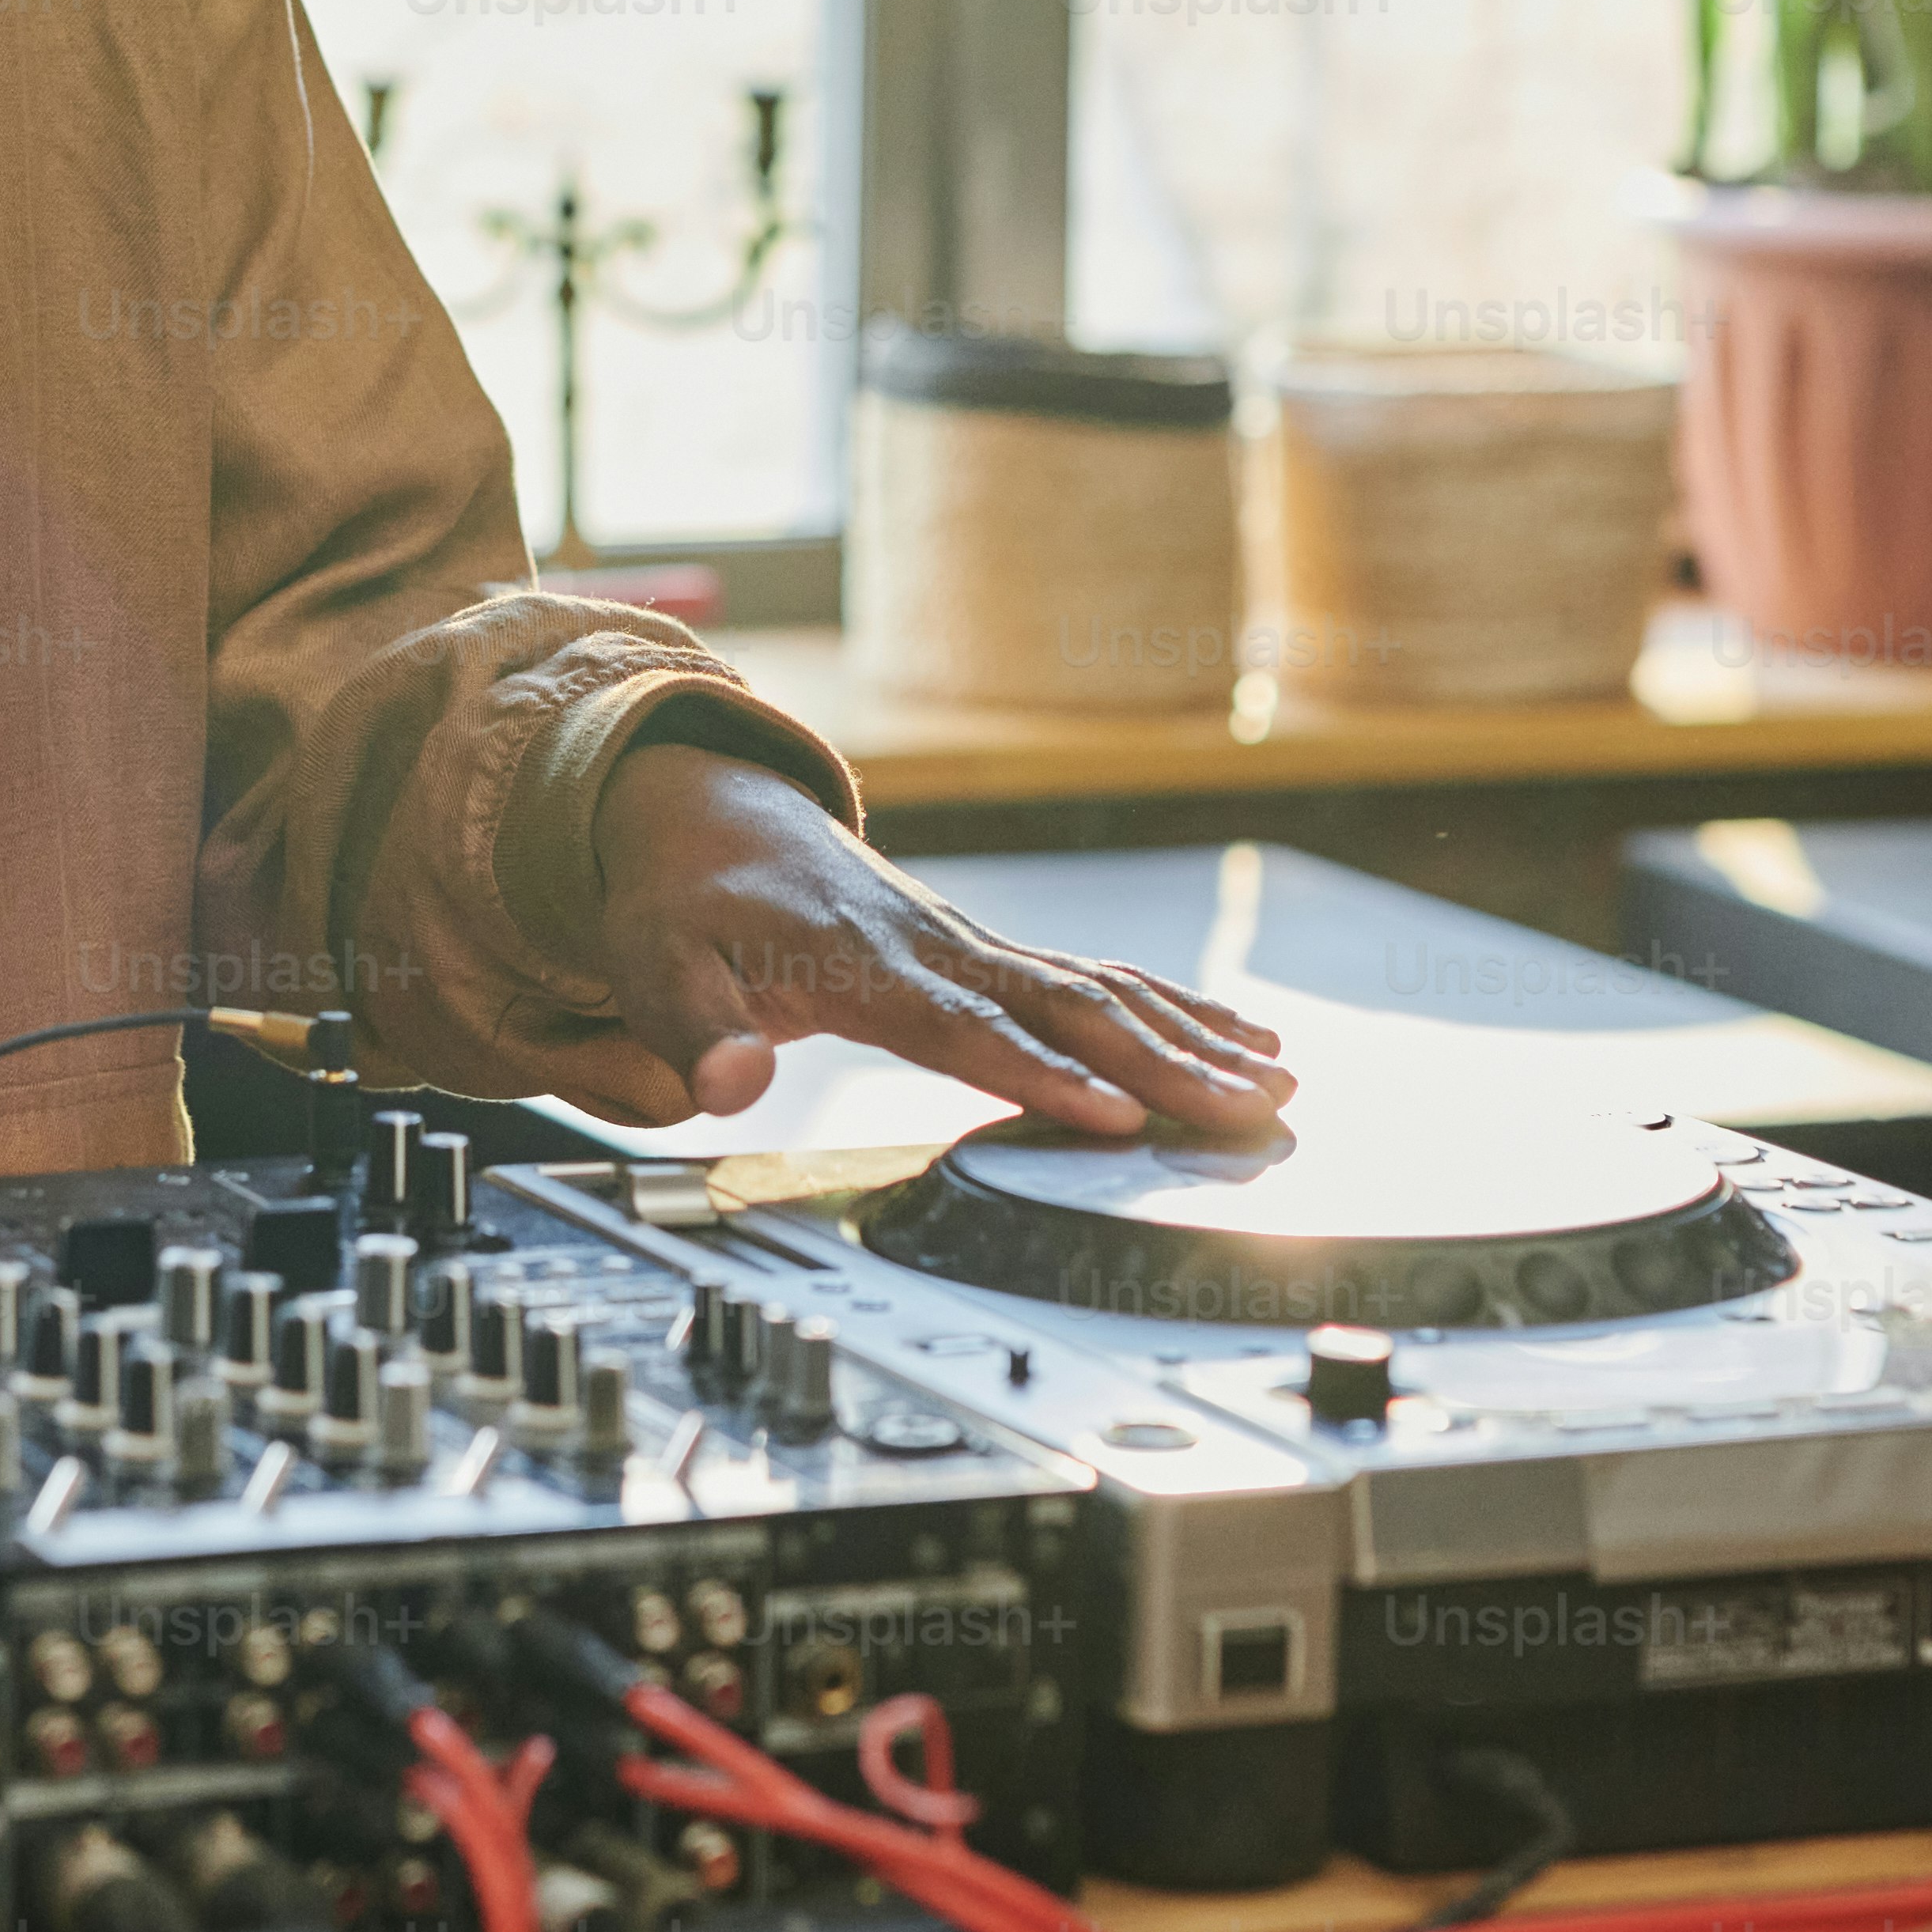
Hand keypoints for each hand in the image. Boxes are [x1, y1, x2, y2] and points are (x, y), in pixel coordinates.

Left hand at [570, 744, 1298, 1139]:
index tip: (1113, 1116)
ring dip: (1190, 1035)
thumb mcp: (656, 964)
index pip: (964, 1030)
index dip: (1038, 1074)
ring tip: (1276, 1080)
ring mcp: (972, 945)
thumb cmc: (685, 901)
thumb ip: (695, 1030)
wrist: (708, 815)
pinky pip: (1096, 978)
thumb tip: (730, 1085)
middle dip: (1164, 1061)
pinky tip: (1237, 1039)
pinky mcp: (989, 951)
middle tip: (1248, 1109)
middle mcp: (938, 948)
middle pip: (1066, 1006)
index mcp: (862, 963)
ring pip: (1100, 988)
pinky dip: (1173, 1007)